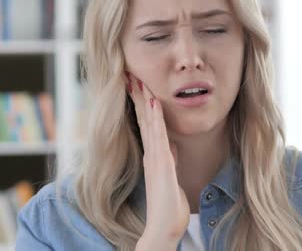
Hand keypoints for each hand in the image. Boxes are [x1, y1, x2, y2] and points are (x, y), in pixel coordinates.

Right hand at [125, 72, 189, 248]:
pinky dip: (155, 117)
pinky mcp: (159, 163)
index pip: (146, 124)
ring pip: (148, 123)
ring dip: (144, 101)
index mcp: (153, 155)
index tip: (138, 86)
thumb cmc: (168, 206)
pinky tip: (153, 102)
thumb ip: (169, 158)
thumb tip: (171, 144)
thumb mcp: (170, 177)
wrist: (163, 227)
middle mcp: (150, 153)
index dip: (142, 105)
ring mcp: (154, 157)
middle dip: (137, 96)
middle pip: (143, 119)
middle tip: (130, 75)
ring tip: (138, 80)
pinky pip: (157, 135)